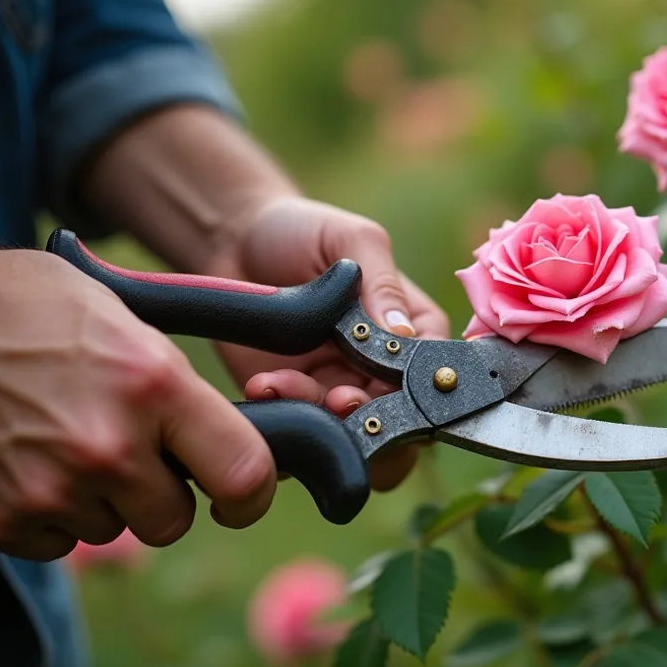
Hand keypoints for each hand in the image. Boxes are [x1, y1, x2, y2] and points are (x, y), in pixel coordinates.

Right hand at [0, 249, 277, 560]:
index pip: (242, 474)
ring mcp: (46, 488)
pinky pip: (53, 543)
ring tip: (66, 440)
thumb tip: (230, 446)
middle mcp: (106, 447)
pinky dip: (48, 513)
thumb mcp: (135, 328)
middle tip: (133, 453)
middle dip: (162, 496)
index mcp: (154, 387)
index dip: (250, 496)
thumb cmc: (41, 309)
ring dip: (100, 500)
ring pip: (109, 530)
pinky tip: (30, 460)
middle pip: (171, 522)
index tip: (240, 499)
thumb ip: (183, 395)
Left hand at [206, 197, 449, 491]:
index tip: (382, 384)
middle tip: (337, 399)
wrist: (232, 242)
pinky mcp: (296, 404)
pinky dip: (285, 416)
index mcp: (413, 327)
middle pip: (400, 420)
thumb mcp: (352, 241)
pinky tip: (262, 385)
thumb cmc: (303, 231)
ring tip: (282, 383)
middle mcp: (382, 368)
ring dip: (320, 419)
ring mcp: (339, 390)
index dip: (414, 388)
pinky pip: (303, 431)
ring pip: (351, 435)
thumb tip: (403, 331)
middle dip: (369, 418)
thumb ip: (381, 282)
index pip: (433, 372)